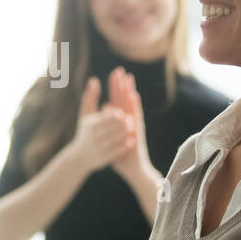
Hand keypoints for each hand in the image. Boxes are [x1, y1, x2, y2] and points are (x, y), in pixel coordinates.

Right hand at [68, 76, 131, 173]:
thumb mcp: (84, 115)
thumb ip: (90, 98)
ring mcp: (99, 149)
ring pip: (114, 140)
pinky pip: (116, 151)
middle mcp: (94, 138)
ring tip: (133, 128)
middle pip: (110, 129)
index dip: (113, 116)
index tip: (121, 112)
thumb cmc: (84, 132)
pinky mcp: (104, 159)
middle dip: (121, 124)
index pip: (103, 119)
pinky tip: (131, 141)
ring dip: (124, 133)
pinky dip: (124, 146)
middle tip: (130, 119)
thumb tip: (94, 80)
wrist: (78, 158)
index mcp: (90, 126)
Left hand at [108, 68, 155, 184]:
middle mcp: (129, 120)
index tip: (114, 74)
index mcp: (121, 121)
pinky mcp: (137, 130)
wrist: (132, 169)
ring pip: (131, 104)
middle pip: (124, 99)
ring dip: (129, 91)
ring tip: (128, 77)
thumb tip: (103, 108)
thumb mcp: (110, 137)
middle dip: (122, 84)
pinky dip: (135, 106)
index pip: (117, 100)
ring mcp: (134, 124)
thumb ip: (107, 123)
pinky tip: (134, 96)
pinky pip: (136, 115)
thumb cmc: (121, 155)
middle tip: (120, 69)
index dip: (116, 88)